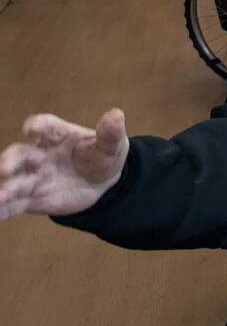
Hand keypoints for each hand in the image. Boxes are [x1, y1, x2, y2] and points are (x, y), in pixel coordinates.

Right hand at [0, 110, 128, 220]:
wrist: (100, 183)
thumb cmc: (101, 156)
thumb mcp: (112, 145)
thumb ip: (110, 133)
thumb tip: (116, 115)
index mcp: (59, 136)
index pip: (46, 127)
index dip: (38, 126)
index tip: (31, 128)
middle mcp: (40, 155)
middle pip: (21, 154)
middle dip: (10, 160)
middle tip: (4, 169)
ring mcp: (34, 177)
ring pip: (14, 182)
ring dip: (3, 189)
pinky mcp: (33, 199)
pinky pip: (14, 205)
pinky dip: (1, 210)